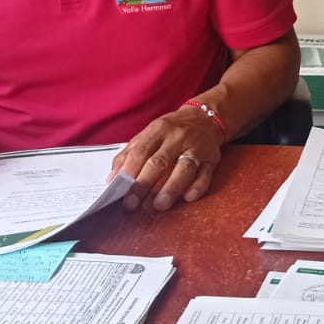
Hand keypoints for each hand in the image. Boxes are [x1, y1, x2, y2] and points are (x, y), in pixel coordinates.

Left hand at [107, 106, 225, 210]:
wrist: (205, 117)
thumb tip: (112, 179)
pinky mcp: (212, 159)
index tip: (119, 191)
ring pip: (184, 169)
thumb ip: (129, 154)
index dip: (129, 172)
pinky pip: (206, 174)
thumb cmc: (172, 130)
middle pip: (160, 162)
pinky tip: (188, 198)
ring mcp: (196, 148)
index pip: (141, 151)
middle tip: (133, 204)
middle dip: (144, 184)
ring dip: (171, 188)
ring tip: (159, 205)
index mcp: (158, 130)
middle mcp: (177, 138)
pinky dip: (197, 187)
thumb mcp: (149, 134)